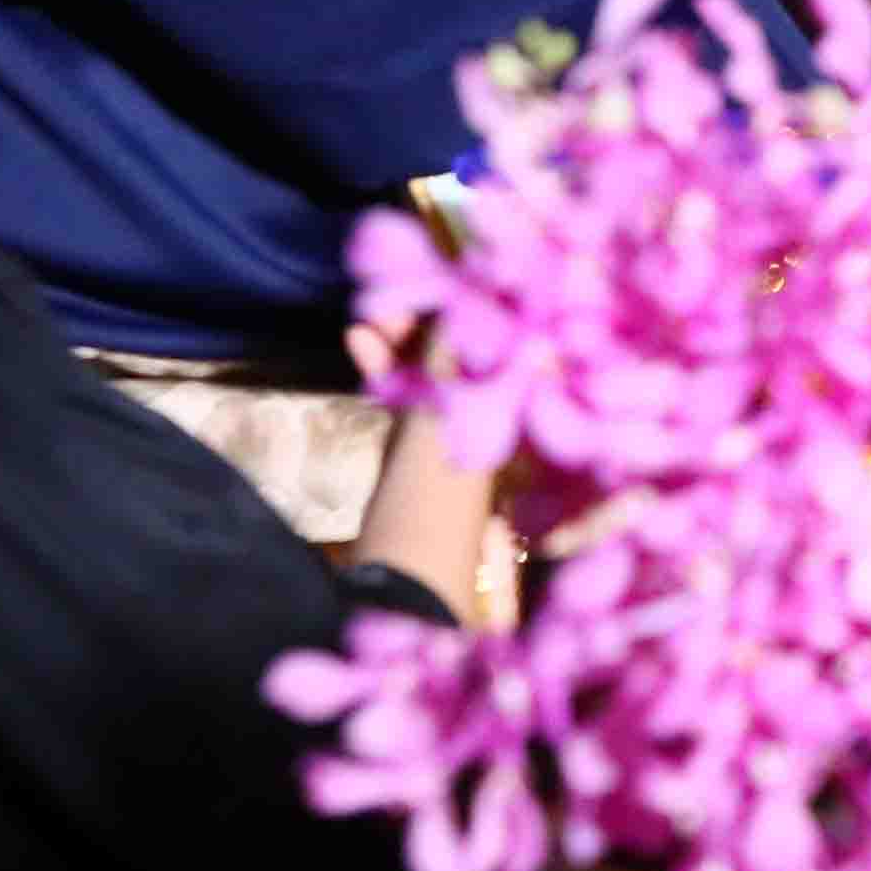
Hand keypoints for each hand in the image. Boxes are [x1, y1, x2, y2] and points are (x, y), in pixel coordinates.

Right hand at [345, 320, 497, 618]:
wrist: (396, 596)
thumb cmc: (426, 508)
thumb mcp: (439, 422)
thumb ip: (450, 360)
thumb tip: (462, 297)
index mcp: (512, 410)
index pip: (496, 335)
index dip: (463, 301)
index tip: (426, 274)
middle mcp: (493, 419)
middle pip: (464, 350)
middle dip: (424, 319)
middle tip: (383, 296)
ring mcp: (457, 440)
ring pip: (431, 372)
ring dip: (399, 342)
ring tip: (363, 318)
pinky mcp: (420, 462)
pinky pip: (409, 399)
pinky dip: (386, 371)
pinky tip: (358, 345)